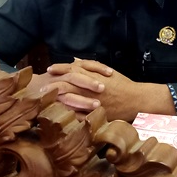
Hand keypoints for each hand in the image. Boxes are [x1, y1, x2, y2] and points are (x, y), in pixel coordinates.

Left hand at [32, 59, 174, 121]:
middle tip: (40, 86)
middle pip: (66, 84)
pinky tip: (57, 115)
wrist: (136, 99)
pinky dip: (67, 115)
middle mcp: (90, 88)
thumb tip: (74, 60)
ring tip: (44, 100)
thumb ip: (89, 66)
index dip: (59, 69)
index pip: (72, 70)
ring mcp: (91, 102)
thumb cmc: (122, 84)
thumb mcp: (106, 71)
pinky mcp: (95, 114)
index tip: (49, 69)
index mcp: (93, 76)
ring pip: (70, 100)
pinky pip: (78, 115)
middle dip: (52, 85)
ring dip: (56, 100)